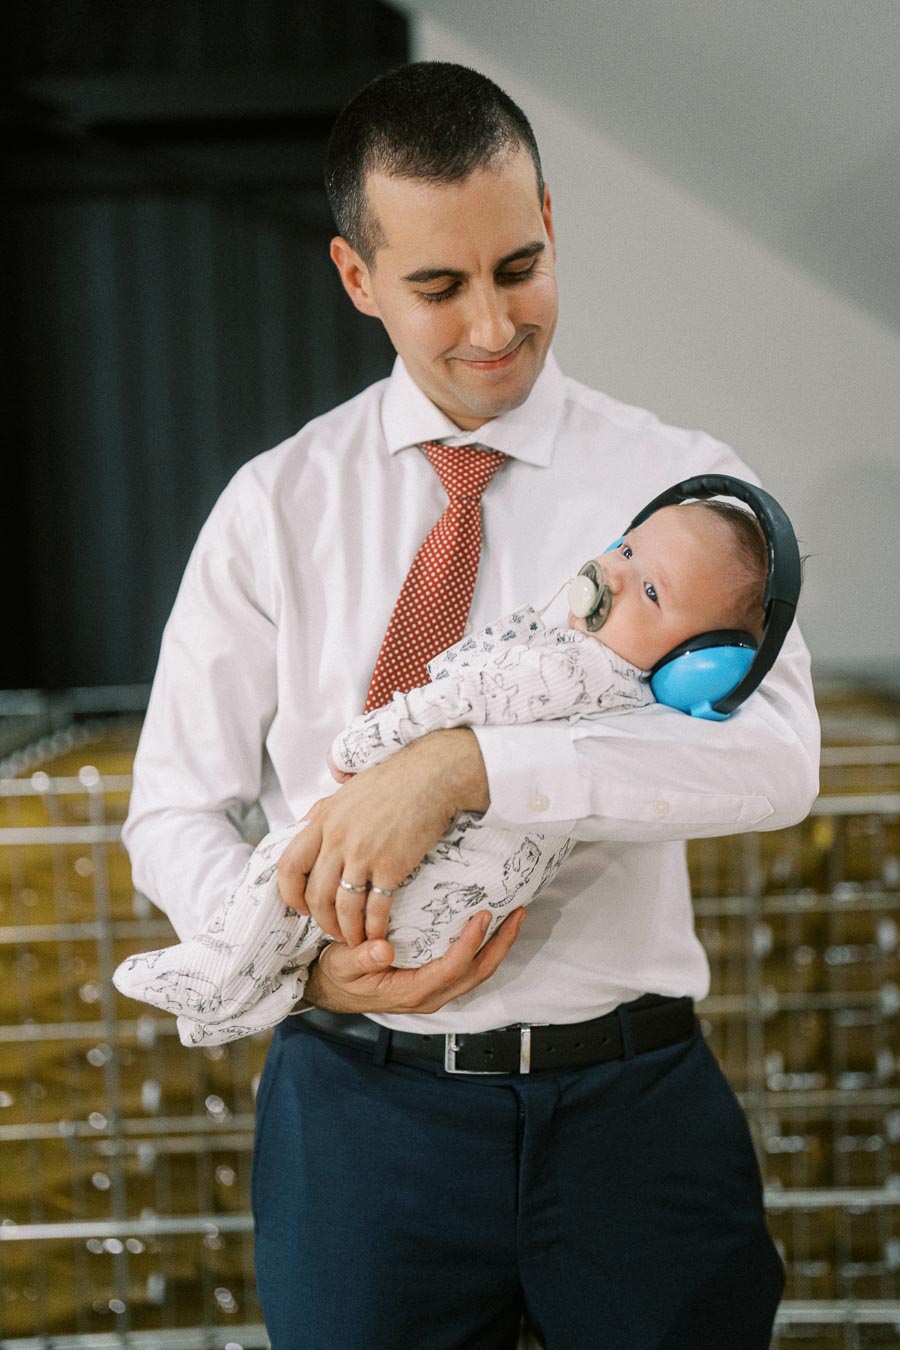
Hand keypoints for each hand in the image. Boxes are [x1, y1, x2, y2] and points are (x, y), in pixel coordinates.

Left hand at [277, 729, 488, 944]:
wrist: (430, 776)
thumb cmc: (392, 781)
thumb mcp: (345, 791)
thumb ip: (322, 812)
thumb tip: (303, 824)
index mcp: (322, 820)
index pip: (289, 865)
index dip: (291, 893)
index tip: (302, 906)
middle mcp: (336, 838)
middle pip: (315, 895)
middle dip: (321, 921)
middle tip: (332, 930)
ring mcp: (363, 853)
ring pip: (343, 907)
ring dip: (347, 930)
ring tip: (355, 938)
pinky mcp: (391, 865)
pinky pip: (375, 908)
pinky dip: (374, 927)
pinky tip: (378, 934)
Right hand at [303, 909, 525, 1013]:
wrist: (332, 991)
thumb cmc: (338, 977)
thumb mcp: (342, 964)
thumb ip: (362, 957)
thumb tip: (383, 948)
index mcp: (411, 992)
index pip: (452, 968)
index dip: (471, 943)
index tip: (482, 916)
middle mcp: (430, 995)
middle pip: (477, 972)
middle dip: (501, 943)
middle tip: (518, 913)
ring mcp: (435, 991)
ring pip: (477, 972)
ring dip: (499, 945)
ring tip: (513, 916)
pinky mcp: (435, 982)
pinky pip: (468, 968)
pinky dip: (485, 948)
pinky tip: (491, 927)